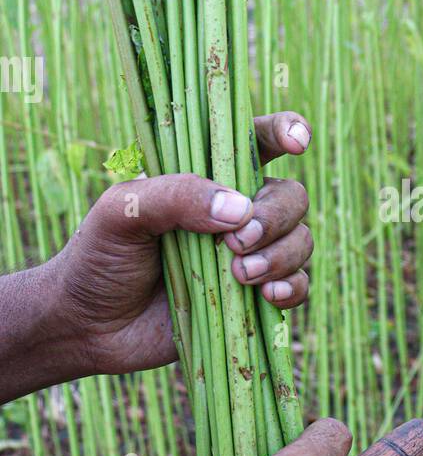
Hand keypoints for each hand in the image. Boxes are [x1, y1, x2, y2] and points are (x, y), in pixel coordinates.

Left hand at [53, 111, 312, 375]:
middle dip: (276, 217)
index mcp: (207, 176)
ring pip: (300, 240)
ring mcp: (249, 255)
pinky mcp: (253, 298)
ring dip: (282, 255)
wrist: (89, 324)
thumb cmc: (99, 256)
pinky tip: (268, 297)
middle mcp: (236, 211)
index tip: (295, 143)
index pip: (256, 140)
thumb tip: (239, 209)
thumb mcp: (122, 212)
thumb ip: (176, 197)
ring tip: (241, 276)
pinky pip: (298, 286)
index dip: (285, 131)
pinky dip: (293, 288)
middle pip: (291, 196)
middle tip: (238, 243)